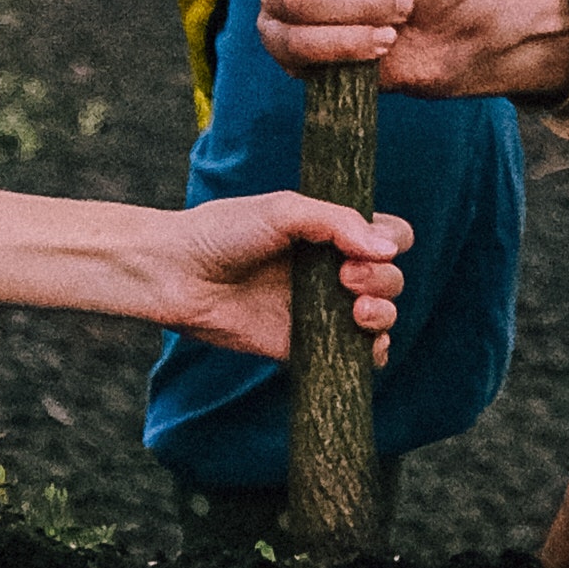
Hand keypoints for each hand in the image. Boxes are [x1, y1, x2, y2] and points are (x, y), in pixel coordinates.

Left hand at [159, 189, 412, 360]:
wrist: (177, 273)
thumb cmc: (223, 232)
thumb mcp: (283, 210)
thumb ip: (337, 222)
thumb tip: (388, 249)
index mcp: (330, 233)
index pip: (390, 236)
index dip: (391, 242)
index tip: (370, 246)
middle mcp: (330, 271)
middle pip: (391, 278)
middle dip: (383, 280)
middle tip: (346, 277)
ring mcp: (320, 310)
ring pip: (381, 317)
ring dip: (384, 315)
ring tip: (357, 311)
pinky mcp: (303, 346)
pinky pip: (352, 357)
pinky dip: (371, 354)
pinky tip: (365, 345)